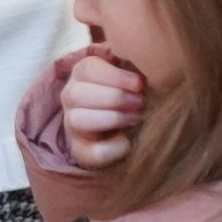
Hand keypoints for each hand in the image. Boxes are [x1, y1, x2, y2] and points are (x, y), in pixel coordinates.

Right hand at [62, 51, 146, 169]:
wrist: (125, 127)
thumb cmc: (131, 94)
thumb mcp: (130, 77)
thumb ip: (134, 69)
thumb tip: (150, 70)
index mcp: (81, 74)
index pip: (87, 69)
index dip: (115, 77)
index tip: (139, 84)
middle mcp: (70, 97)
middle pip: (77, 94)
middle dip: (114, 98)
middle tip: (140, 102)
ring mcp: (72, 124)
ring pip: (78, 120)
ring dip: (113, 118)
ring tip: (136, 118)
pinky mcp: (81, 150)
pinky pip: (94, 151)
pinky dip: (115, 147)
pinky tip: (127, 140)